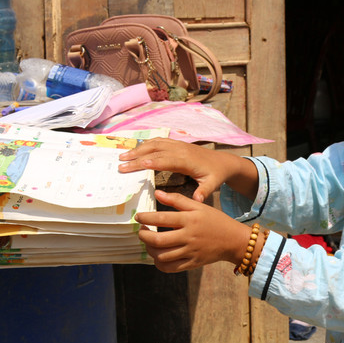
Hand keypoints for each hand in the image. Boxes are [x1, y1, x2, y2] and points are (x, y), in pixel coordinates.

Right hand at [119, 138, 256, 201]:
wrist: (223, 161)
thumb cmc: (216, 175)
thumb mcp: (212, 184)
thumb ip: (203, 192)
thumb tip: (197, 201)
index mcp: (187, 160)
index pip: (165, 160)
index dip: (149, 162)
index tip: (135, 165)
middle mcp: (180, 149)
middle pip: (155, 151)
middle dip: (136, 157)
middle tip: (120, 164)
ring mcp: (178, 145)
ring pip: (154, 144)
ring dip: (138, 149)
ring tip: (122, 156)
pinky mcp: (177, 144)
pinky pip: (158, 141)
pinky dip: (145, 144)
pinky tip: (135, 149)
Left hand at [136, 190, 249, 271]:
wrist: (234, 240)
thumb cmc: (215, 220)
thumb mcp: (199, 206)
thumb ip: (177, 200)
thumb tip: (157, 193)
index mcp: (189, 220)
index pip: (161, 218)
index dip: (146, 217)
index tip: (138, 217)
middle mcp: (188, 236)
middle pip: (158, 240)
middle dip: (144, 235)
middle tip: (141, 231)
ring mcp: (190, 252)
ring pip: (162, 256)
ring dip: (150, 250)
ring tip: (148, 243)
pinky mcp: (192, 264)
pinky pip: (170, 268)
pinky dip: (159, 264)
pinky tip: (158, 256)